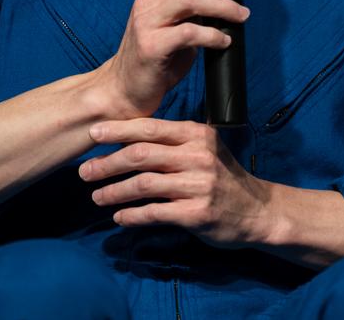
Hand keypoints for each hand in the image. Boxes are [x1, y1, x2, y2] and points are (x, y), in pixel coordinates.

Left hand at [80, 118, 273, 248]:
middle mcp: (197, 156)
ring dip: (114, 191)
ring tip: (96, 196)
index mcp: (196, 135)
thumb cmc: (223, 177)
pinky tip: (119, 216)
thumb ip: (172, 142)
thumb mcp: (204, 149)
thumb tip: (126, 138)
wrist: (257, 211)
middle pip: (141, 155)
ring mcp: (198, 186)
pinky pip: (154, 213)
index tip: (93, 134)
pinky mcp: (196, 214)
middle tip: (85, 171)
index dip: (118, 130)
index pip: (150, 128)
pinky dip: (132, 215)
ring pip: (143, 184)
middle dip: (108, 163)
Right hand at [95, 0, 255, 117]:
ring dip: (223, 5)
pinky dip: (212, 35)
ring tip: (242, 16)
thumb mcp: (176, 19)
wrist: (127, 85)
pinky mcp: (151, 46)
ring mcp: (147, 21)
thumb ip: (197, 1)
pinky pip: (188, 34)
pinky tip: (224, 41)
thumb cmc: (159, 51)